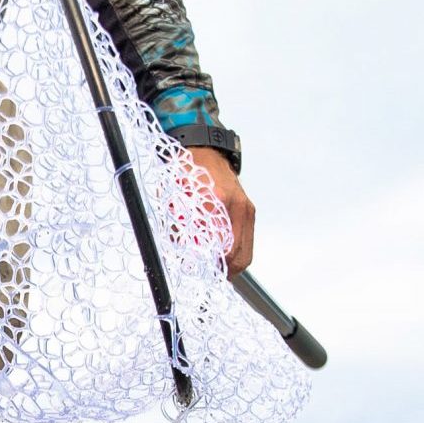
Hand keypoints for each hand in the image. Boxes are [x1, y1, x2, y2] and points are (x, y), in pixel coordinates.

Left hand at [188, 147, 254, 275]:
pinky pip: (247, 241)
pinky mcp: (249, 210)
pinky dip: (236, 252)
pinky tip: (220, 252)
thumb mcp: (174, 197)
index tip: (195, 267)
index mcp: (215, 200)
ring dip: (231, 265)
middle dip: (222, 269)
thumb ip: (179, 226)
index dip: (208, 262)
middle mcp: (236, 205)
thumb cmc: (186, 172)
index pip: (220, 246)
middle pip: (237, 255)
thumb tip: (184, 252)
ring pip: (246, 252)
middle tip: (206, 271)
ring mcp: (246, 208)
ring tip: (213, 265)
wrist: (204, 151)